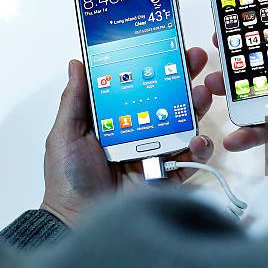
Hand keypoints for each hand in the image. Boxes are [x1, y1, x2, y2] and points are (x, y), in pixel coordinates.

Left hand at [41, 48, 213, 225]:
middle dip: (184, 78)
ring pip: (183, 123)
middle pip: (167, 99)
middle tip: (197, 58)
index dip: (155, 65)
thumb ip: (75, 100)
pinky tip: (198, 139)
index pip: (141, 85)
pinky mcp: (168, 175)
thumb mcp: (65, 134)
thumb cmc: (67, 178)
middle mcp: (140, 131)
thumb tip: (77, 62)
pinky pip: (190, 158)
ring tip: (202, 93)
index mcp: (117, 118)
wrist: (76, 222)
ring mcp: (156, 152)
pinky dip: (199, 148)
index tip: (168, 45)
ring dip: (196, 106)